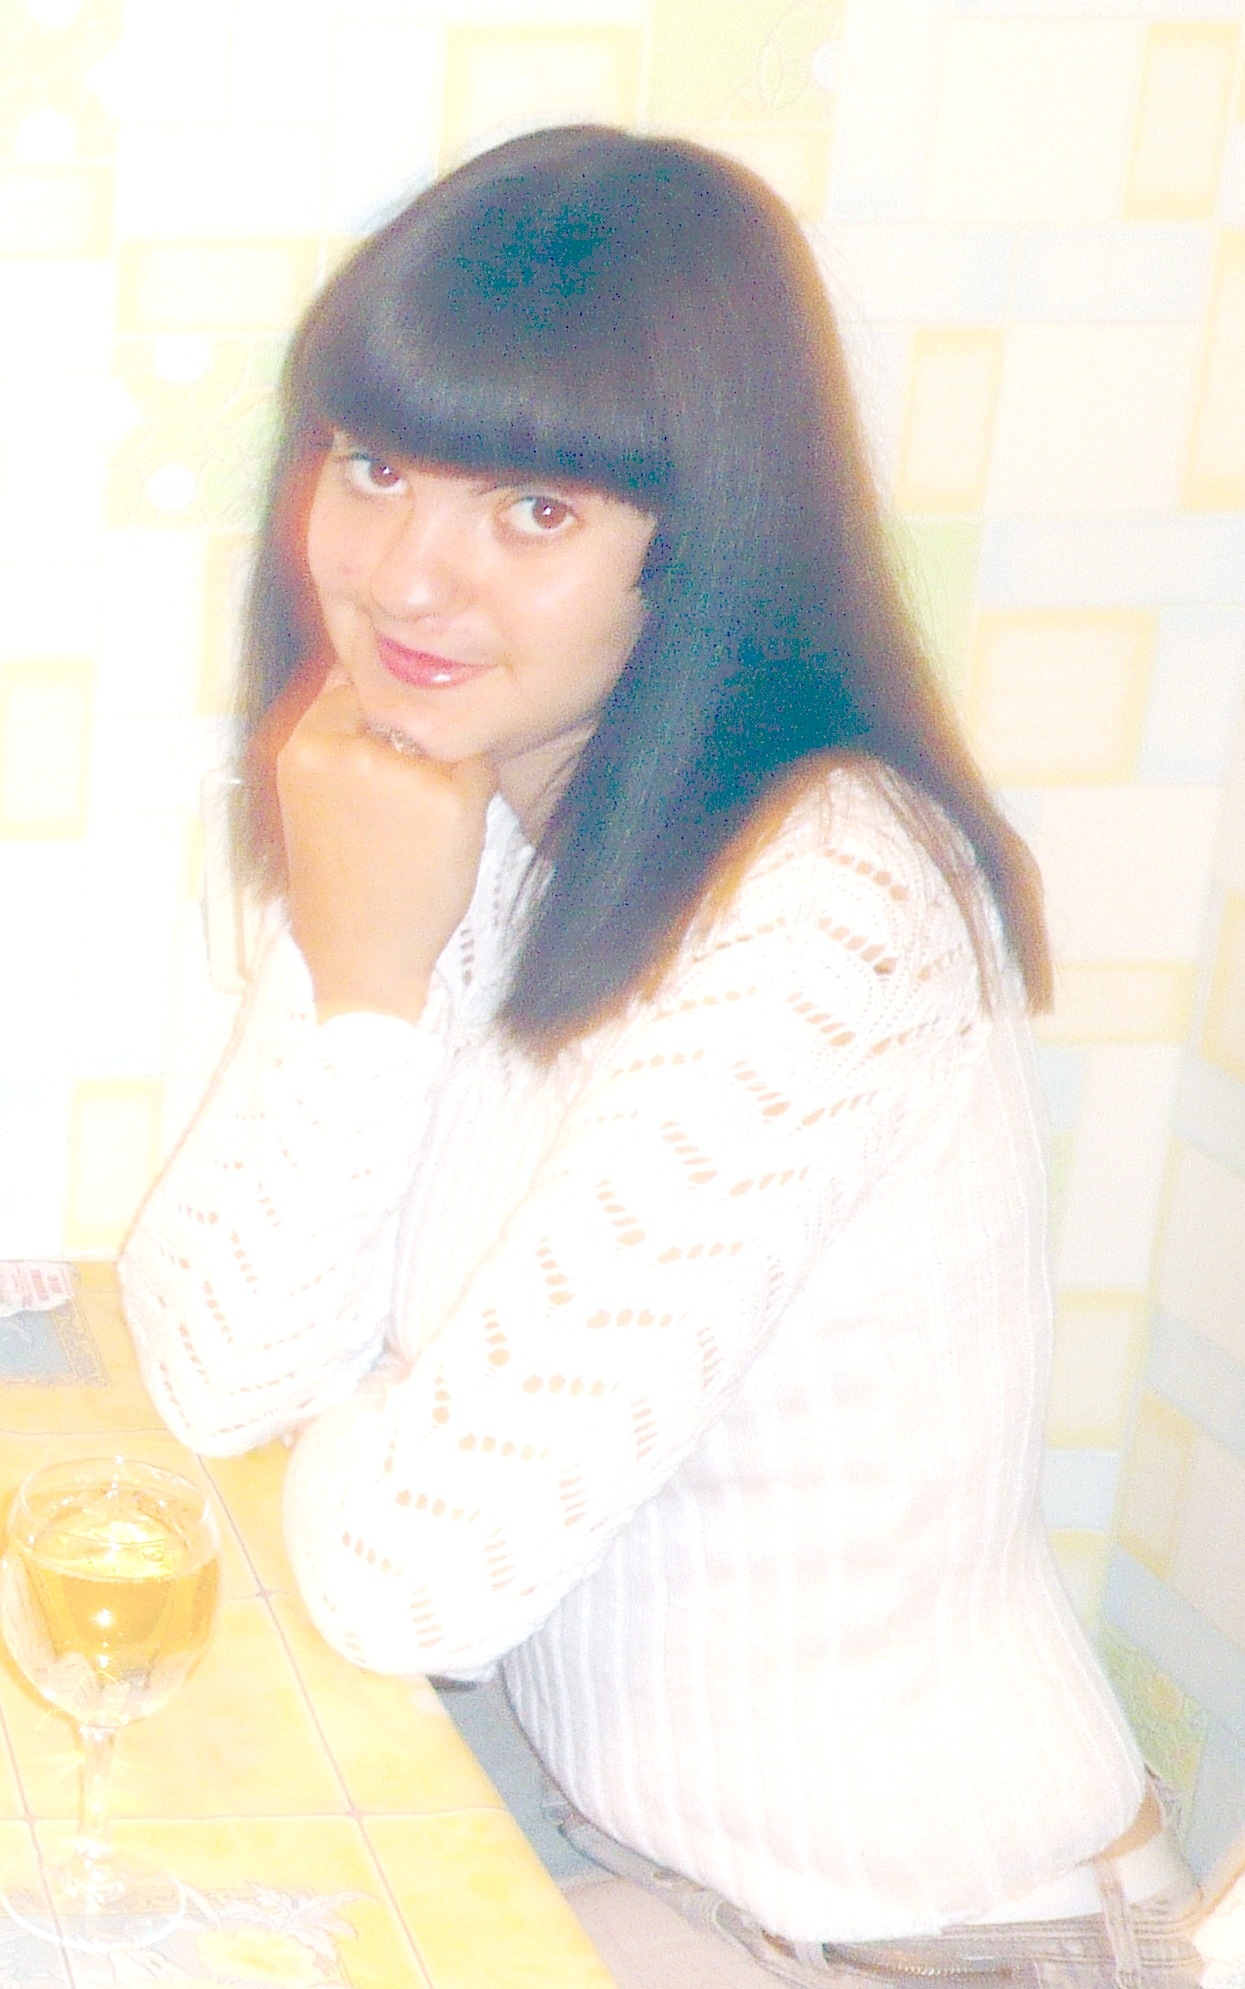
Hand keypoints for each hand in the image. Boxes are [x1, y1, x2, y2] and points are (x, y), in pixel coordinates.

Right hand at [276, 671, 495, 1024]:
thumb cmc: (339, 875)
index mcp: (305, 749)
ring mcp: (401, 774)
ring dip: (440, 770)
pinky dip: (469, 796)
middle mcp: (348, 752)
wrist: (360, 951)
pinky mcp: (450, 800)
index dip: (373, 724)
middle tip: (392, 810)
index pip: (349, 688)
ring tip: (412, 828)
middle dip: (407, 746)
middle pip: (400, 709)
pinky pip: (476, 769)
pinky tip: (439, 837)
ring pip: (440, 738)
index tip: (374, 769)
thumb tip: (355, 666)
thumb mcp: (313, 792)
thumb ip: (333, 732)